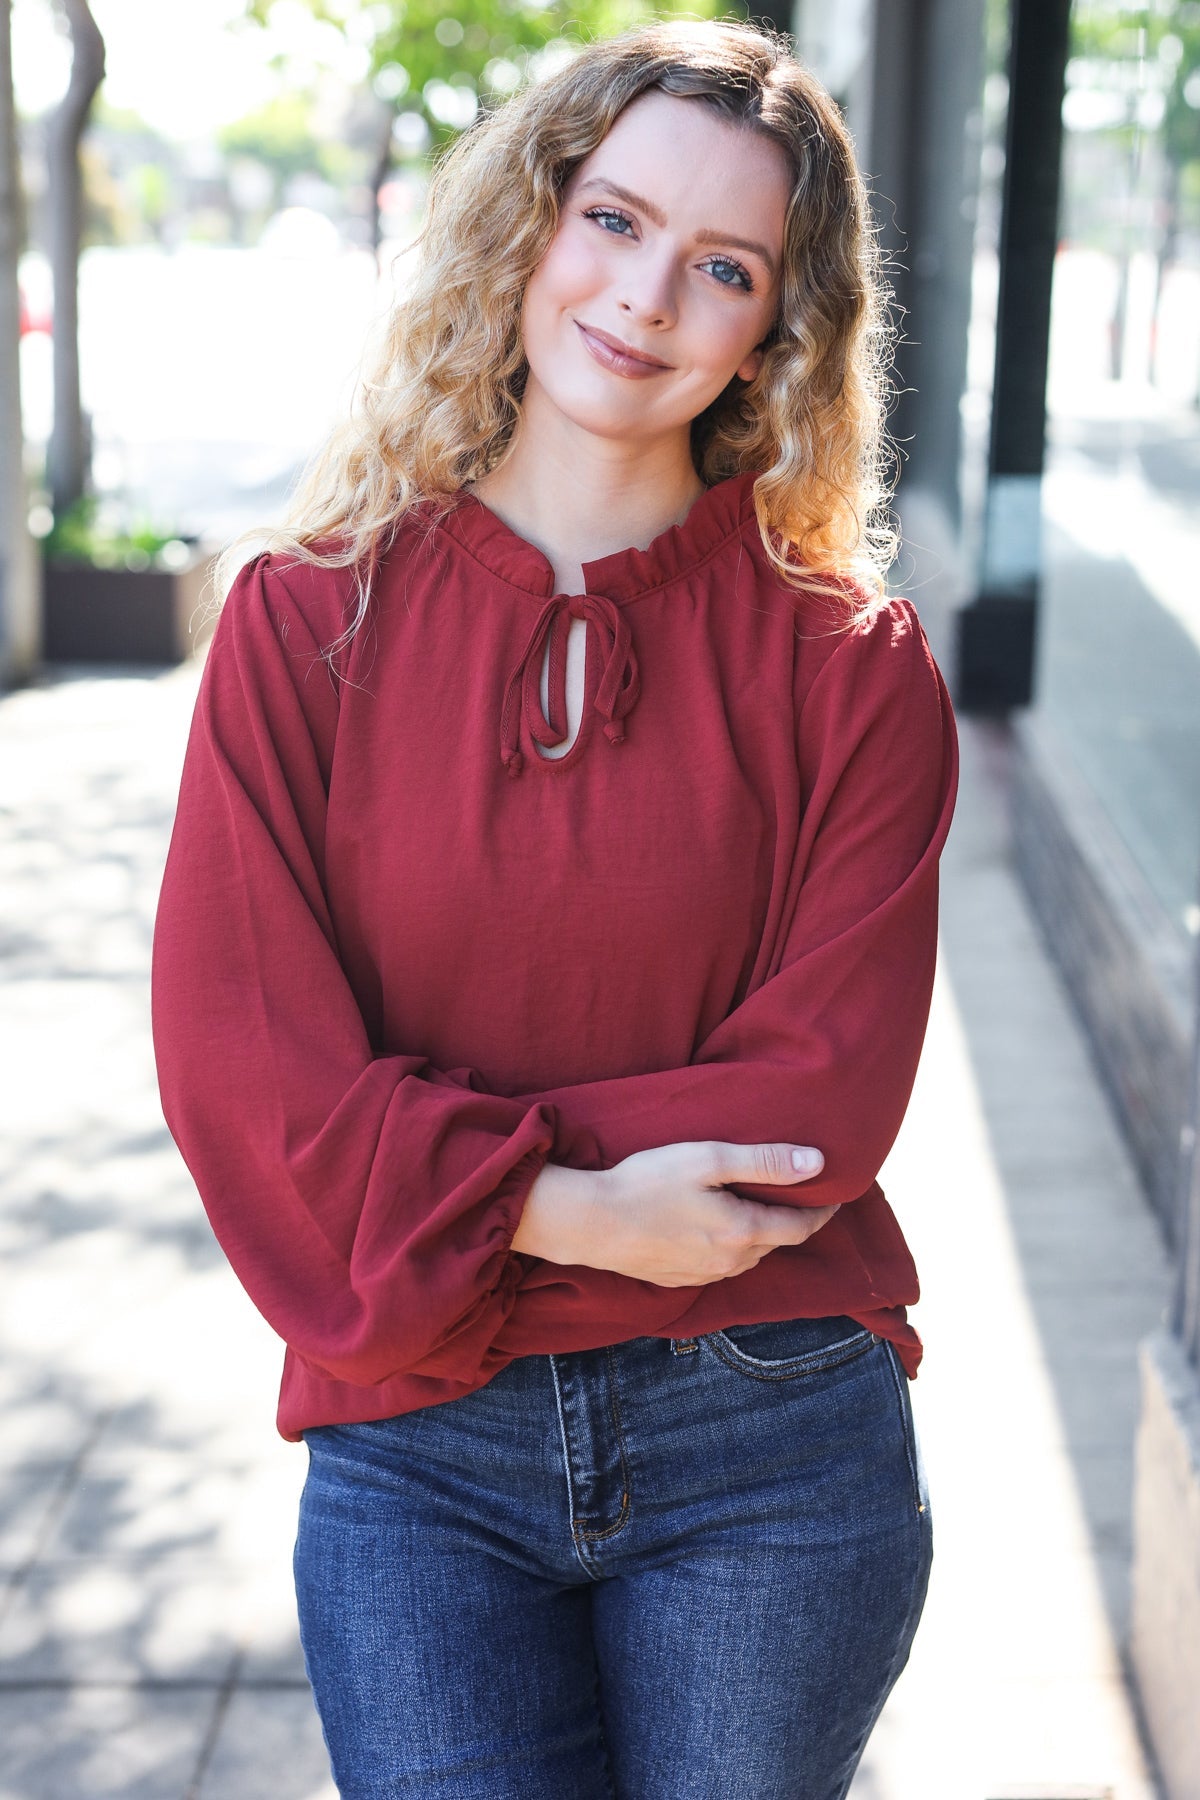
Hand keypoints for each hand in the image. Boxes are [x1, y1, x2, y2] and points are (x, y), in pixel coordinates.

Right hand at [573, 1140, 837, 1287]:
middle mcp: (731, 1262)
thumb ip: (765, 1162)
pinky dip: (733, 1245)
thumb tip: (818, 1163)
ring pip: (749, 1255)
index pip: (801, 1227)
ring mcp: (705, 1274)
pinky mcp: (682, 1278)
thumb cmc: (648, 1183)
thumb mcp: (709, 1159)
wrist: (592, 1223)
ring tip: (761, 1207)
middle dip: (792, 1220)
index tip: (836, 1195)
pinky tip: (719, 1226)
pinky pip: (722, 1263)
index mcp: (743, 1232)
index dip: (822, 1211)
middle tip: (799, 1194)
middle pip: (776, 1241)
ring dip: (761, 1234)